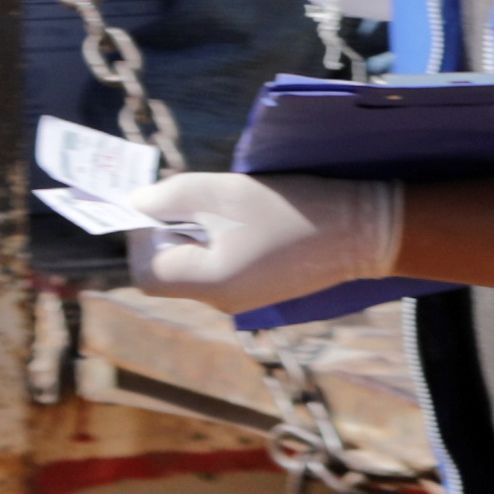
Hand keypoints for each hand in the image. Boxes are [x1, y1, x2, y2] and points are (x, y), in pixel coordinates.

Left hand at [123, 166, 402, 313]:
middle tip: (195, 197)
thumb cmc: (291, 208)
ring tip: (226, 205)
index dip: (141, 238)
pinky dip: (220, 240)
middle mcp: (220, 301)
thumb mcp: (225, 192)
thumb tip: (134, 203)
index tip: (159, 203)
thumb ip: (172, 197)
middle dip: (169, 232)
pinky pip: (221, 267)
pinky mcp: (258, 289)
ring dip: (196, 232)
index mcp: (209, 283)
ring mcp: (241, 299)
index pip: (145, 273)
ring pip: (194, 267)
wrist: (360, 230)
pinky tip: (246, 220)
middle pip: (168, 271)